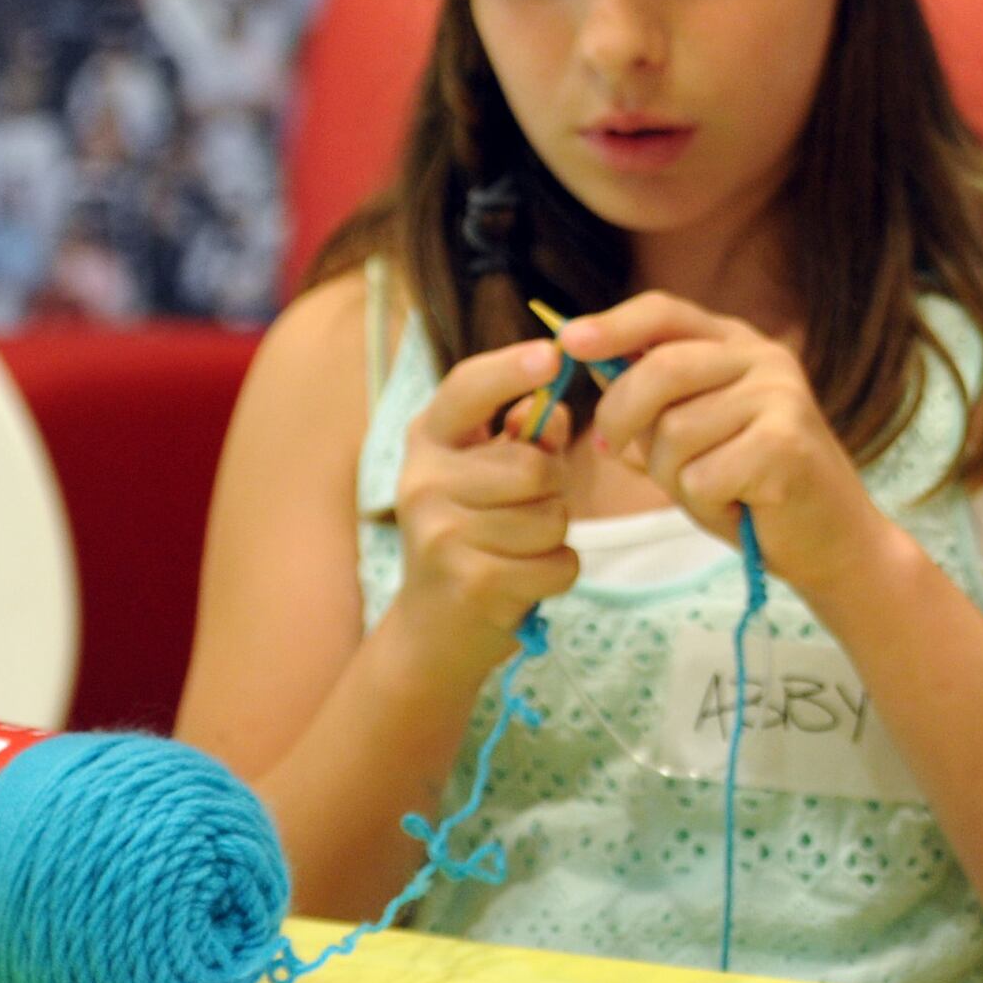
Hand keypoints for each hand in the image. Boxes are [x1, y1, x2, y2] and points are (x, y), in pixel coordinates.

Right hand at [389, 339, 581, 671]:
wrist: (433, 629)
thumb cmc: (474, 533)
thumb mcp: (489, 474)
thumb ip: (526, 437)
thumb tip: (553, 408)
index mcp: (428, 442)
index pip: (466, 389)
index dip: (510, 369)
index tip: (552, 353)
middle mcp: (423, 483)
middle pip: (536, 466)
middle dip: (554, 489)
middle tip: (526, 510)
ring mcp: (441, 535)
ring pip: (553, 517)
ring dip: (555, 535)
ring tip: (517, 546)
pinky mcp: (470, 583)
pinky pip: (558, 563)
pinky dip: (557, 572)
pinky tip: (522, 580)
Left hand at [562, 293, 896, 594]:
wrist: (828, 539)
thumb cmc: (750, 487)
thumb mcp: (691, 436)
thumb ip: (651, 404)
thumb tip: (589, 366)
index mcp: (737, 344)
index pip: (665, 312)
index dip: (613, 324)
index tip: (567, 340)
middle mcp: (764, 358)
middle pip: (660, 370)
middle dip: (620, 417)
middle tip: (610, 450)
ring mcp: (781, 396)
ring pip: (674, 433)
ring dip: (672, 477)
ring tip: (711, 489)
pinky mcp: (786, 443)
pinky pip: (700, 476)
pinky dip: (704, 503)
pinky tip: (738, 504)